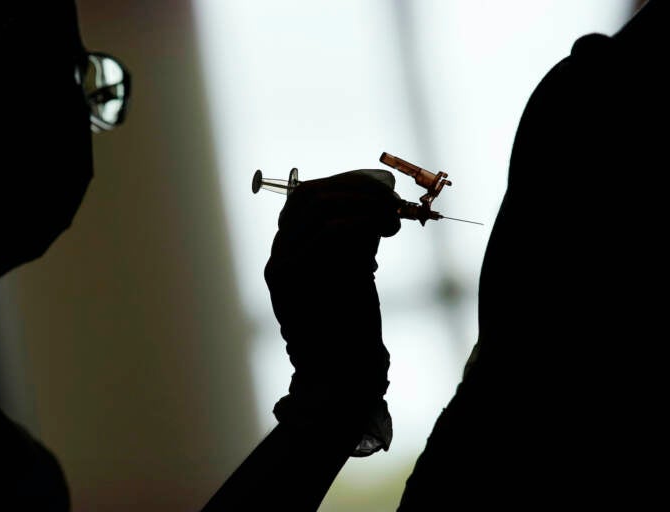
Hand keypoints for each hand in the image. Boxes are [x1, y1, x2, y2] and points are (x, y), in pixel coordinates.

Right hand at [264, 169, 400, 455]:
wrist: (345, 375)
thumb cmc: (352, 328)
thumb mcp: (353, 273)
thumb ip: (354, 240)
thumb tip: (375, 202)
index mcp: (288, 255)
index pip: (303, 199)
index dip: (342, 186)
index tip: (377, 189)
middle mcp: (278, 258)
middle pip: (307, 196)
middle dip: (354, 190)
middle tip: (390, 201)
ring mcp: (282, 268)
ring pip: (318, 209)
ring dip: (362, 205)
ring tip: (391, 219)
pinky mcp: (297, 280)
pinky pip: (328, 232)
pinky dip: (361, 223)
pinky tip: (384, 230)